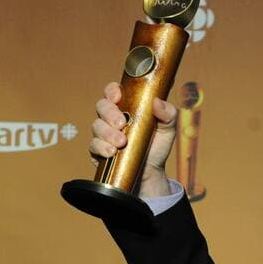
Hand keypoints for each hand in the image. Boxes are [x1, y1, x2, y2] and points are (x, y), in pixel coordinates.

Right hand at [90, 82, 177, 197]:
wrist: (151, 172)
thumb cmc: (157, 145)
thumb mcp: (168, 128)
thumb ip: (168, 113)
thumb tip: (157, 102)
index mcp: (126, 106)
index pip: (113, 92)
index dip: (112, 91)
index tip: (117, 97)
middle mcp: (112, 117)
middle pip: (102, 106)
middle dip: (110, 114)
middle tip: (122, 123)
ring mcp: (104, 134)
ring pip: (97, 126)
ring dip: (107, 133)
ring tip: (121, 142)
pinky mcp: (99, 151)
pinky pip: (94, 146)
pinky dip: (101, 148)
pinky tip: (111, 152)